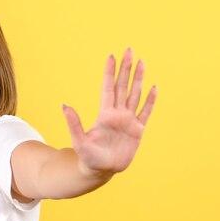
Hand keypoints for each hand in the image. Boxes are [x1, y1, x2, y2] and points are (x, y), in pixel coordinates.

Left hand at [62, 47, 156, 175]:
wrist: (100, 170)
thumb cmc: (88, 157)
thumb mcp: (79, 140)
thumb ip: (74, 123)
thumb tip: (65, 105)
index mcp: (104, 114)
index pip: (108, 88)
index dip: (110, 73)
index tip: (111, 56)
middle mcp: (117, 114)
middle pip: (123, 86)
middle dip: (126, 69)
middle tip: (129, 50)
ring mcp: (128, 121)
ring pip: (135, 95)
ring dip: (139, 79)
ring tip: (142, 62)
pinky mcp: (137, 131)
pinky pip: (145, 113)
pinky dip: (150, 101)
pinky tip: (154, 87)